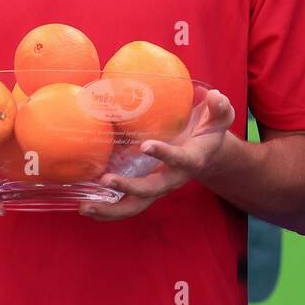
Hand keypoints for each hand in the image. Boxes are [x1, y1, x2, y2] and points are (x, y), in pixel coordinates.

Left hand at [79, 89, 234, 220]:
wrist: (207, 154)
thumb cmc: (209, 131)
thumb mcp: (220, 118)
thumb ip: (219, 108)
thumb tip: (214, 96)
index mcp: (192, 160)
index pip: (180, 160)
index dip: (164, 155)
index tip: (146, 146)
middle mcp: (174, 178)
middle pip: (152, 190)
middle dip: (129, 187)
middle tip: (106, 179)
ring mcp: (158, 187)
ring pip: (136, 206)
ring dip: (111, 209)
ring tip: (86, 207)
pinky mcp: (145, 190)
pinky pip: (126, 205)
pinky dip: (106, 208)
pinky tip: (84, 206)